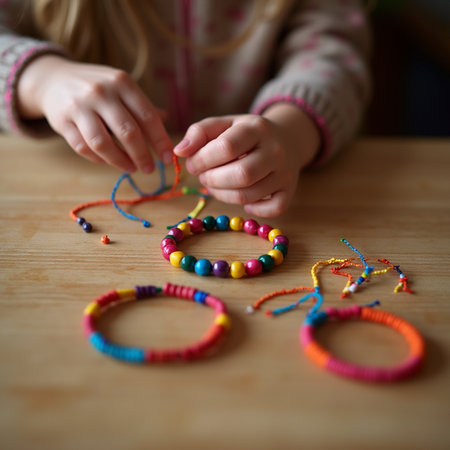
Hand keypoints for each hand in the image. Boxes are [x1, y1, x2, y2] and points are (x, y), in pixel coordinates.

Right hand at [17, 55, 172, 172]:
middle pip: (128, 132)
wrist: (54, 79)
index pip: (147, 117)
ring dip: (121, 161)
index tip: (168, 158)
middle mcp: (101, 92)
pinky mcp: (62, 121)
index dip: (160, 141)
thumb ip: (142, 106)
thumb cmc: (99, 88)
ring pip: (103, 144)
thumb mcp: (122, 88)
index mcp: (122, 83)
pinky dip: (99, 159)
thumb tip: (166, 120)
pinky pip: (84, 148)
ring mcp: (79, 106)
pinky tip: (109, 161)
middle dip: (142, 156)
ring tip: (131, 168)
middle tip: (149, 169)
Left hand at [174, 104, 319, 216]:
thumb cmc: (245, 134)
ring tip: (216, 185)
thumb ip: (198, 133)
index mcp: (257, 128)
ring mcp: (285, 173)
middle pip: (241, 175)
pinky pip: (271, 210)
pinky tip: (243, 197)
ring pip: (248, 196)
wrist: (286, 139)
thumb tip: (179, 152)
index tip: (193, 164)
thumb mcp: (223, 125)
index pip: (226, 147)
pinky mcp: (289, 192)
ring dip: (223, 195)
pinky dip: (252, 209)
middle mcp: (276, 150)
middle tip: (204, 177)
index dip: (202, 160)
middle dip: (212, 180)